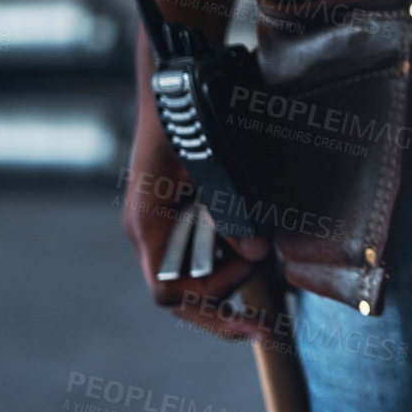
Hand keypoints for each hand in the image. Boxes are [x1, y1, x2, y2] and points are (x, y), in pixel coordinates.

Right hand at [123, 58, 272, 340]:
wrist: (172, 83)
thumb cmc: (184, 119)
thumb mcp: (206, 162)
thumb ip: (227, 207)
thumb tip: (254, 252)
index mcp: (146, 226)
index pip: (168, 291)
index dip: (209, 302)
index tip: (247, 293)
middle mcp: (150, 233)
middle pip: (179, 295)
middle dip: (220, 313)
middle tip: (264, 328)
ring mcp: (163, 226)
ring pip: (190, 277)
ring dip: (226, 285)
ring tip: (262, 285)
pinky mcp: (180, 215)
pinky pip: (199, 252)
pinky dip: (225, 262)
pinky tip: (252, 260)